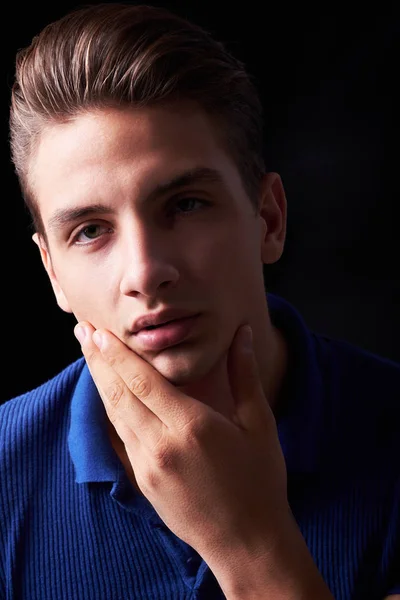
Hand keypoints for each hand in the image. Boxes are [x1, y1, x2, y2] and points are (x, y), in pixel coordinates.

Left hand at [74, 321, 289, 570]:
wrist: (247, 544)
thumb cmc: (260, 482)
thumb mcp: (259, 425)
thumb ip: (245, 375)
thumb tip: (243, 334)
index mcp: (192, 427)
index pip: (141, 380)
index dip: (117, 353)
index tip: (99, 331)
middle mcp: (162, 446)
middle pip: (117, 394)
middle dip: (97, 360)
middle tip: (82, 331)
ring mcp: (147, 467)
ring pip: (114, 415)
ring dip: (98, 383)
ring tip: (88, 356)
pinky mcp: (142, 481)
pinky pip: (119, 438)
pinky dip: (109, 412)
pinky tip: (106, 396)